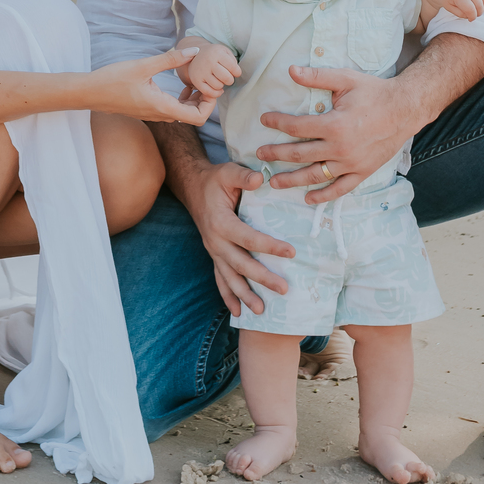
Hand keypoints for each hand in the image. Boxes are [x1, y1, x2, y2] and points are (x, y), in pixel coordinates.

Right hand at [85, 46, 209, 125]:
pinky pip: (173, 110)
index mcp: (162, 107)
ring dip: (193, 100)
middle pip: (193, 117)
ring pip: (183, 114)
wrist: (90, 93)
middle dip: (204, 101)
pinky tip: (179, 84)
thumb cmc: (113, 79)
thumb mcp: (143, 66)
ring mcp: (154, 114)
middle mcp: (161, 115)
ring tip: (194, 81)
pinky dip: (181, 99)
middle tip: (206, 81)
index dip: (209, 104)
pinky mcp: (148, 110)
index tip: (209, 86)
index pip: (198, 117)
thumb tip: (194, 52)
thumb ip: (170, 59)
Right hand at [177, 39, 240, 97]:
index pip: (233, 67)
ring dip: (221, 85)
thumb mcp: (224, 51)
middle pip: (226, 78)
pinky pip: (209, 92)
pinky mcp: (196, 80)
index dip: (237, 72)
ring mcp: (201, 72)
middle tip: (227, 77)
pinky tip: (217, 88)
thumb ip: (232, 60)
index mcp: (217, 53)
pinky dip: (216, 93)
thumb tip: (236, 73)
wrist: (193, 55)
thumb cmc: (213, 55)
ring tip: (219, 80)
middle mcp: (208, 62)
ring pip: (218, 86)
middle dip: (230, 80)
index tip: (235, 72)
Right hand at [181, 158, 295, 317]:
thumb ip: (243, 176)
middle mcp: (215, 241)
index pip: (248, 238)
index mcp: (221, 222)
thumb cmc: (215, 180)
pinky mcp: (214, 255)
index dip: (269, 246)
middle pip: (240, 264)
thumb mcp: (228, 171)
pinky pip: (220, 279)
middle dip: (262, 278)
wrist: (192, 187)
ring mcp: (213, 251)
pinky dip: (228, 296)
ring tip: (261, 311)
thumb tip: (261, 179)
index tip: (291, 252)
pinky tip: (237, 312)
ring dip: (245, 295)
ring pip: (229, 277)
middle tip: (284, 288)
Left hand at [256, 64, 414, 200]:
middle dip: (277, 154)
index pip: (297, 127)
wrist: (405, 109)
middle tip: (260, 155)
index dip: (277, 123)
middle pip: (300, 154)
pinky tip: (308, 198)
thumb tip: (290, 70)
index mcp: (334, 125)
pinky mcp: (362, 172)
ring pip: (316, 175)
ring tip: (274, 182)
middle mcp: (340, 148)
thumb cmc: (375, 92)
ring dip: (292, 180)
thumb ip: (317, 76)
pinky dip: (323, 195)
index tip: (264, 120)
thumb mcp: (346, 79)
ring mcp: (351, 163)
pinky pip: (340, 188)